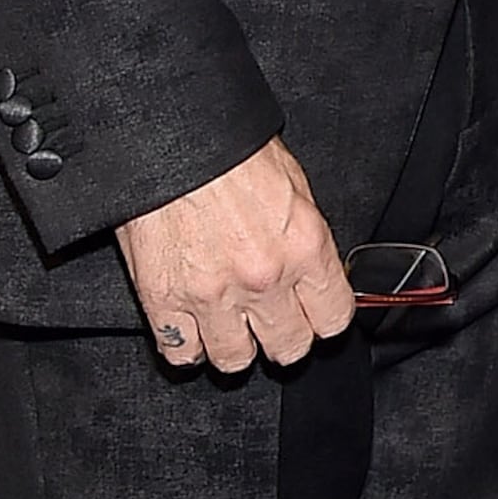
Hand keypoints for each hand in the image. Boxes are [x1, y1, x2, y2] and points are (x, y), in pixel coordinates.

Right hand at [116, 136, 354, 372]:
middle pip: (289, 348)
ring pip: (235, 361)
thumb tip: (316, 270)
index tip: (316, 314)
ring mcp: (212, 295)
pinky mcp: (164, 301)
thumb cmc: (229, 151)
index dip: (325, 319)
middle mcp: (264, 278)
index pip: (334, 319)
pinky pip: (180, 354)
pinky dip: (187, 347)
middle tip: (273, 322)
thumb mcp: (293, 184)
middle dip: (284, 338)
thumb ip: (305, 237)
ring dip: (236, 346)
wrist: (171, 138)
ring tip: (232, 326)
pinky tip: (193, 328)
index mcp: (304, 246)